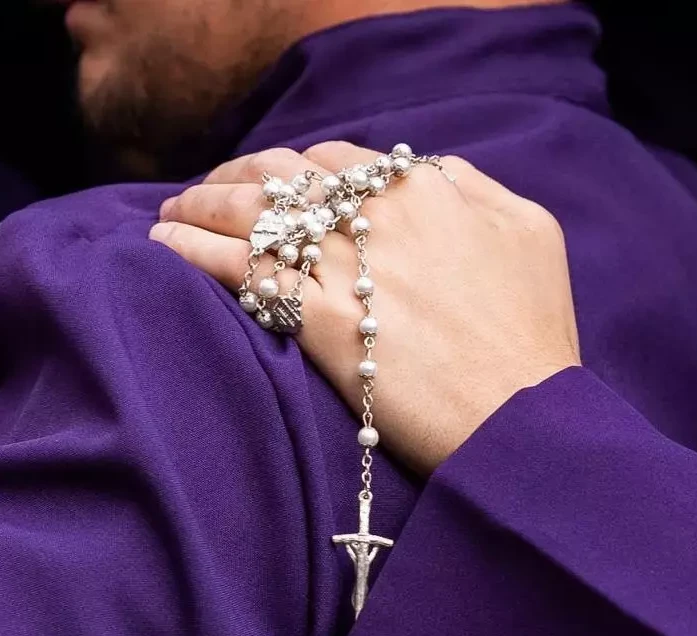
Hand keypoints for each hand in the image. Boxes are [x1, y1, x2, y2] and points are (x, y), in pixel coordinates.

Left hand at [151, 143, 579, 474]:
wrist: (519, 413)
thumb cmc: (532, 334)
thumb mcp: (527, 231)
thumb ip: (472, 188)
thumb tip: (424, 172)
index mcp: (424, 190)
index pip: (333, 162)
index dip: (288, 170)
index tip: (264, 184)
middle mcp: (376, 217)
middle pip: (280, 176)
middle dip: (232, 176)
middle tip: (201, 193)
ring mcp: (344, 268)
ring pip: (251, 215)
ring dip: (199, 206)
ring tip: (169, 215)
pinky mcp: (318, 322)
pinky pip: (241, 272)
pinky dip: (194, 252)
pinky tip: (163, 248)